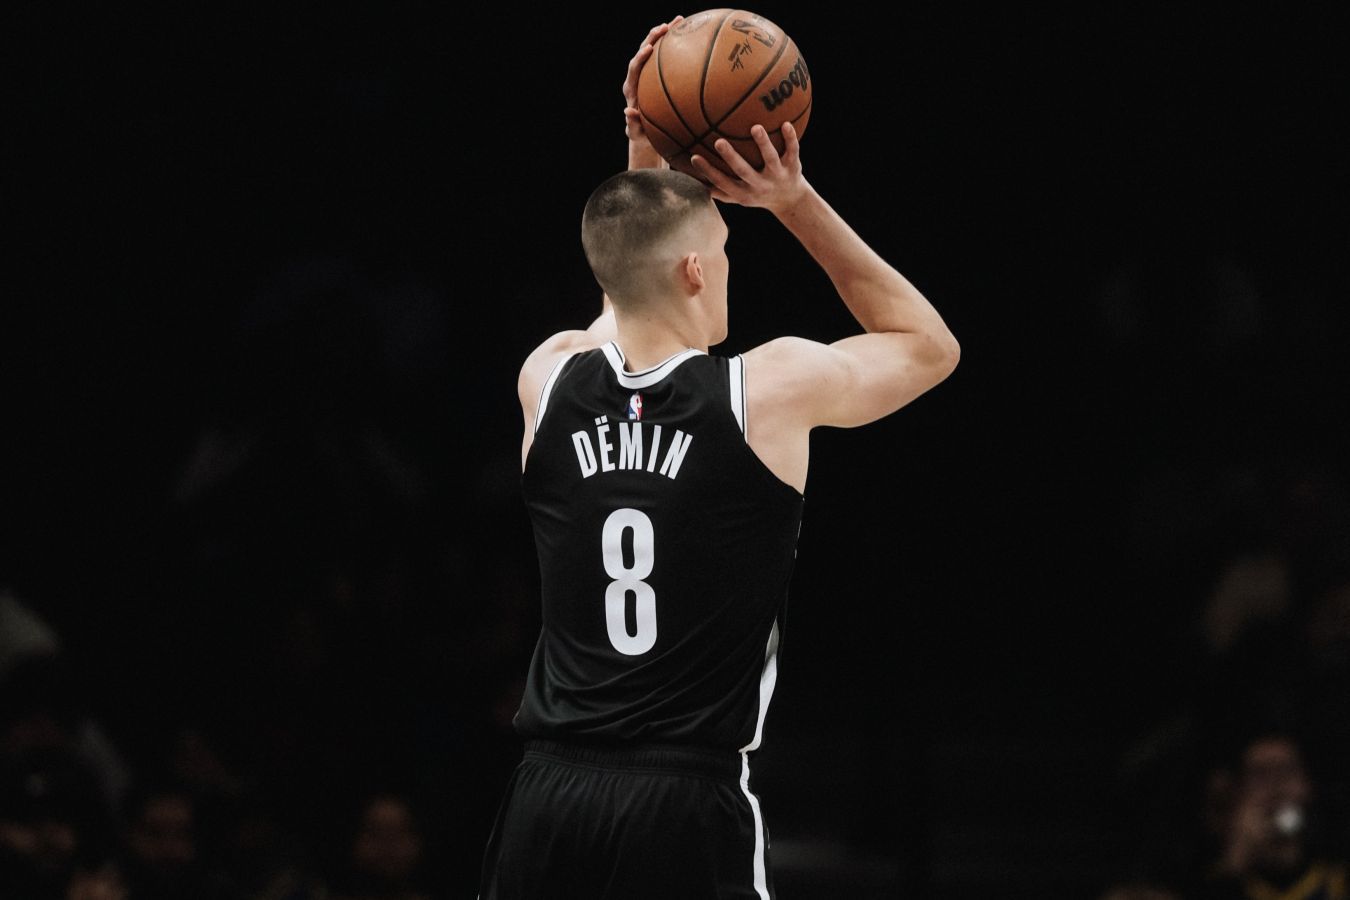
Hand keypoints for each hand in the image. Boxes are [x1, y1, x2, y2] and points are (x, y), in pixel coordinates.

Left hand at [623, 16, 682, 167]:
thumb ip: (631, 123)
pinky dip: (676, 45)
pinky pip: (667, 56)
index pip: (634, 69)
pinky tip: (690, 35)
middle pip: (643, 51)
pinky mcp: (658, 73)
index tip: (648, 50)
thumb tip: (627, 111)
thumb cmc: (641, 133)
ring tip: (678, 21)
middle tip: (665, 27)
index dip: (640, 58)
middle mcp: (638, 76)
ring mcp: (649, 73)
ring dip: (666, 34)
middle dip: (653, 37)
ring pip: (656, 49)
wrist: (646, 130)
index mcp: (631, 88)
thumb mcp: (635, 132)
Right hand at [689, 121, 807, 212]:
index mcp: (744, 193)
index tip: (694, 157)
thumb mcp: (738, 196)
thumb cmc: (757, 194)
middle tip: (718, 142)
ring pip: (770, 159)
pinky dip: (791, 138)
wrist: (791, 202)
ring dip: (763, 144)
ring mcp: (778, 176)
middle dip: (731, 158)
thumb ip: (718, 189)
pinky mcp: (793, 167)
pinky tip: (785, 122)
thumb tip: (689, 178)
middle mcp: (760, 186)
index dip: (708, 172)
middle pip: (744, 172)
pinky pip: (793, 151)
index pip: (723, 183)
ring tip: (755, 127)